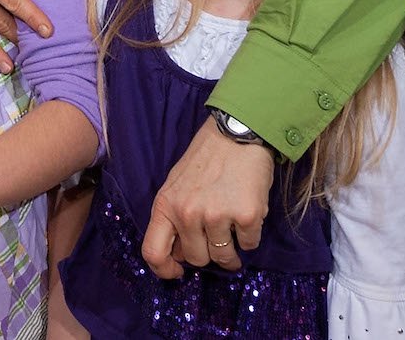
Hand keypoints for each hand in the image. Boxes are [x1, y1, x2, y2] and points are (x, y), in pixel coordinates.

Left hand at [140, 122, 273, 278]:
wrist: (237, 132)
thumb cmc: (205, 160)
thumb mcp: (176, 186)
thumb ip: (173, 218)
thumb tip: (178, 255)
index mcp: (166, 205)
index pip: (153, 253)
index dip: (164, 270)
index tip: (179, 272)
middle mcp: (188, 213)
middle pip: (195, 259)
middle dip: (207, 253)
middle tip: (216, 237)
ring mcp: (217, 215)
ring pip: (223, 258)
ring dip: (231, 250)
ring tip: (233, 229)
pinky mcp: (246, 215)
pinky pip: (249, 245)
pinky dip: (250, 236)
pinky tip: (247, 215)